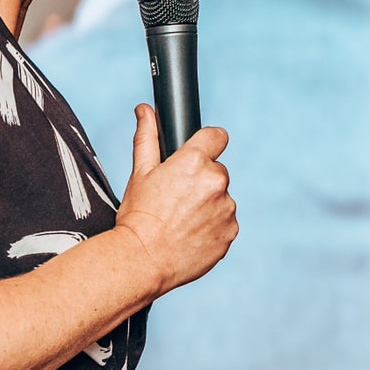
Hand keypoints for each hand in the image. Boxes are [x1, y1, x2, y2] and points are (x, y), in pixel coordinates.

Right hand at [114, 105, 237, 296]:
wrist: (142, 259)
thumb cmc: (138, 215)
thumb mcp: (140, 173)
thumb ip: (147, 138)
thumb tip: (144, 110)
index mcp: (194, 161)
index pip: (217, 136)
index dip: (207, 143)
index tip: (199, 153)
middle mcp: (216, 181)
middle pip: (216, 171)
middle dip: (201, 180)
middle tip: (177, 198)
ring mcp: (227, 208)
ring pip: (221, 198)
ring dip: (208, 204)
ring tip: (181, 221)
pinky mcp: (231, 232)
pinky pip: (225, 222)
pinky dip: (213, 226)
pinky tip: (191, 234)